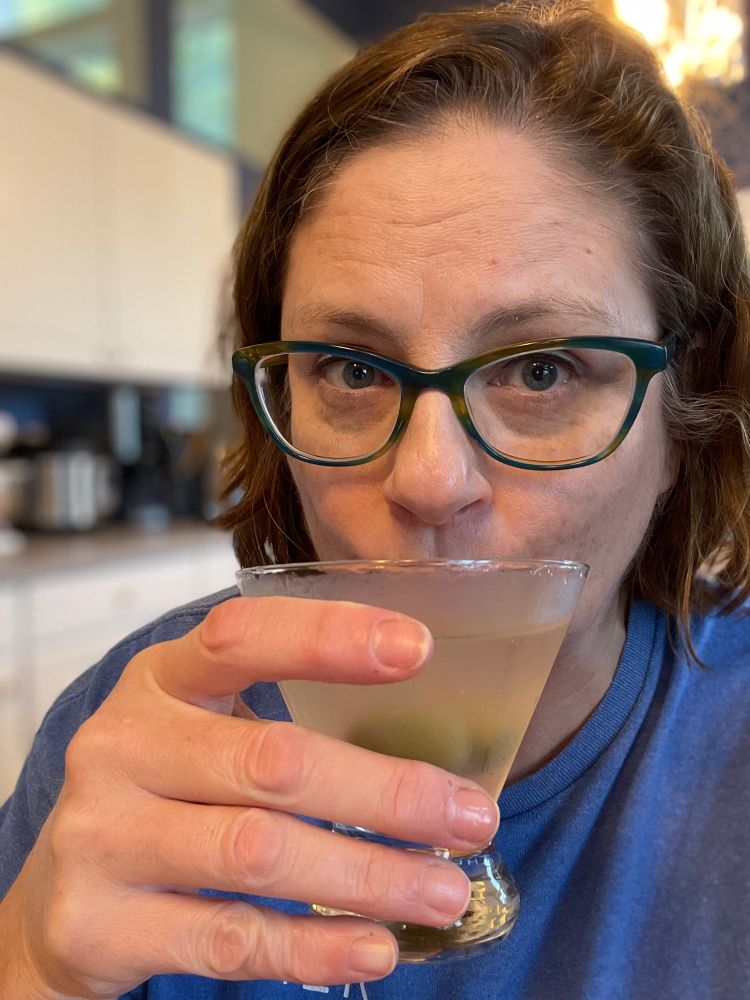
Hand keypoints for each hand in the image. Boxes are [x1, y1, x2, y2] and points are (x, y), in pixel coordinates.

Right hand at [0, 596, 498, 997]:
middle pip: (272, 761)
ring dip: (368, 876)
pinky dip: (314, 945)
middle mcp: (123, 745)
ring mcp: (102, 835)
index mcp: (160, 679)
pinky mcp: (98, 925)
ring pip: (259, 853)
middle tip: (473, 817)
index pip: (242, 637)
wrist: (62, 897)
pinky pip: (228, 938)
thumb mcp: (204, 731)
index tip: (418, 648)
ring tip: (445, 892)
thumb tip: (434, 758)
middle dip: (386, 792)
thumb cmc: (166, 793)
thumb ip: (286, 727)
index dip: (328, 637)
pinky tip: (376, 944)